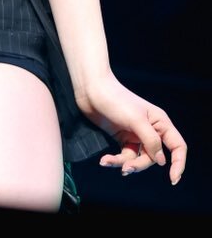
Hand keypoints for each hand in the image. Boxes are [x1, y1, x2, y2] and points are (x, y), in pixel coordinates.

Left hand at [76, 72, 186, 186]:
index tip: (172, 180)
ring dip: (124, 164)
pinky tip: (105, 161)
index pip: (177, 146)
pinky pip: (125, 156)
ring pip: (138, 159)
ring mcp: (136, 134)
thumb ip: (151, 141)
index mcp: (160, 122)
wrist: (91, 91)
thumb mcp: (136, 120)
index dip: (178, 163)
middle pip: (154, 157)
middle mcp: (151, 130)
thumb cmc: (116, 100)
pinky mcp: (122, 138)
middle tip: (126, 167)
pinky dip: (115, 160)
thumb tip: (161, 161)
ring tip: (108, 162)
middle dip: (140, 165)